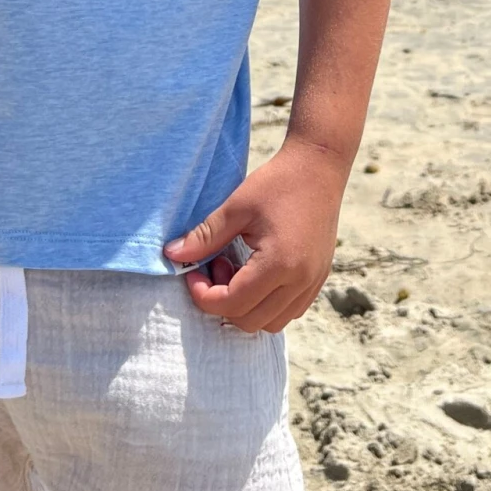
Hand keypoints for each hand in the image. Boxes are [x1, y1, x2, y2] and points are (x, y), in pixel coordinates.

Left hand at [163, 136, 350, 333]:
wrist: (319, 167)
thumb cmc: (277, 183)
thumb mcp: (236, 207)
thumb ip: (204, 237)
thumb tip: (171, 255)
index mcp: (279, 264)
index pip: (232, 304)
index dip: (203, 295)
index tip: (192, 273)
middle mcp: (300, 281)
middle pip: (250, 322)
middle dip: (223, 302)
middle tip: (215, 266)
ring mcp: (313, 283)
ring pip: (272, 323)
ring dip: (246, 307)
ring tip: (238, 270)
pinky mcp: (319, 279)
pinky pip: (290, 311)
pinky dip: (267, 304)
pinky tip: (257, 273)